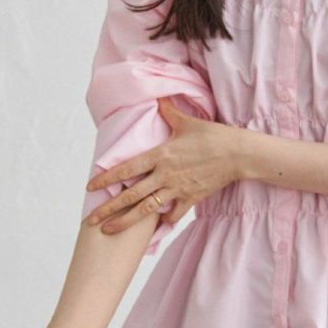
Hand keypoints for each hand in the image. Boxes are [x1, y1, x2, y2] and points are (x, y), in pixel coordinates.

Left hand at [83, 96, 241, 234]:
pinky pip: (173, 214)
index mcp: (160, 155)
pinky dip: (163, 220)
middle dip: (109, 208)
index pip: (126, 169)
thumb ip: (168, 112)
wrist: (237, 154)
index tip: (90, 187)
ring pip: (146, 209)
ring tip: (110, 230)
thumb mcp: (187, 122)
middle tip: (91, 219)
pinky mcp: (191, 199)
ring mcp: (177, 189)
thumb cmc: (212, 136)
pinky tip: (155, 226)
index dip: (107, 178)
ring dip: (126, 221)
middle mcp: (165, 175)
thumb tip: (158, 97)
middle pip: (131, 195)